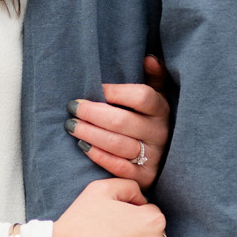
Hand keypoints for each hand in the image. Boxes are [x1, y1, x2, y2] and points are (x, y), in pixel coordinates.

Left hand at [67, 54, 170, 188]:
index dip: (116, 91)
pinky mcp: (144, 177)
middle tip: (72, 108)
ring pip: (118, 145)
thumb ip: (154, 76)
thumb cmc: (149, 120)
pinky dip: (98, 156)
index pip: (142, 97)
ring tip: (71, 126)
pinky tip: (82, 146)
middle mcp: (160, 133)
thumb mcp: (157, 96)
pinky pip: (118, 167)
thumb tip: (149, 58)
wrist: (165, 158)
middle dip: (92, 113)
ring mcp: (154, 157)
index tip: (96, 87)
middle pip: (123, 121)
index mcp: (162, 110)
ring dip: (90, 134)